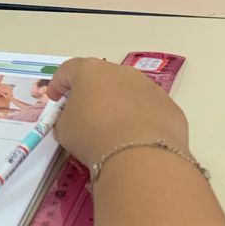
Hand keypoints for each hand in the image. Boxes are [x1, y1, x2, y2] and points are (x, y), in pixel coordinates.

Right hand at [47, 58, 188, 171]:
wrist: (140, 155)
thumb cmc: (92, 135)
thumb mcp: (64, 129)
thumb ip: (66, 117)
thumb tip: (75, 120)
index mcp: (91, 71)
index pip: (69, 69)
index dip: (58, 84)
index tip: (55, 99)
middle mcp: (122, 72)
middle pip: (102, 78)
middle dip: (92, 94)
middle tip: (85, 115)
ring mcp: (149, 87)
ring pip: (129, 93)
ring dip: (119, 107)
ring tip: (113, 131)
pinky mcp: (169, 107)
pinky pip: (149, 111)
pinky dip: (140, 121)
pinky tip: (136, 141)